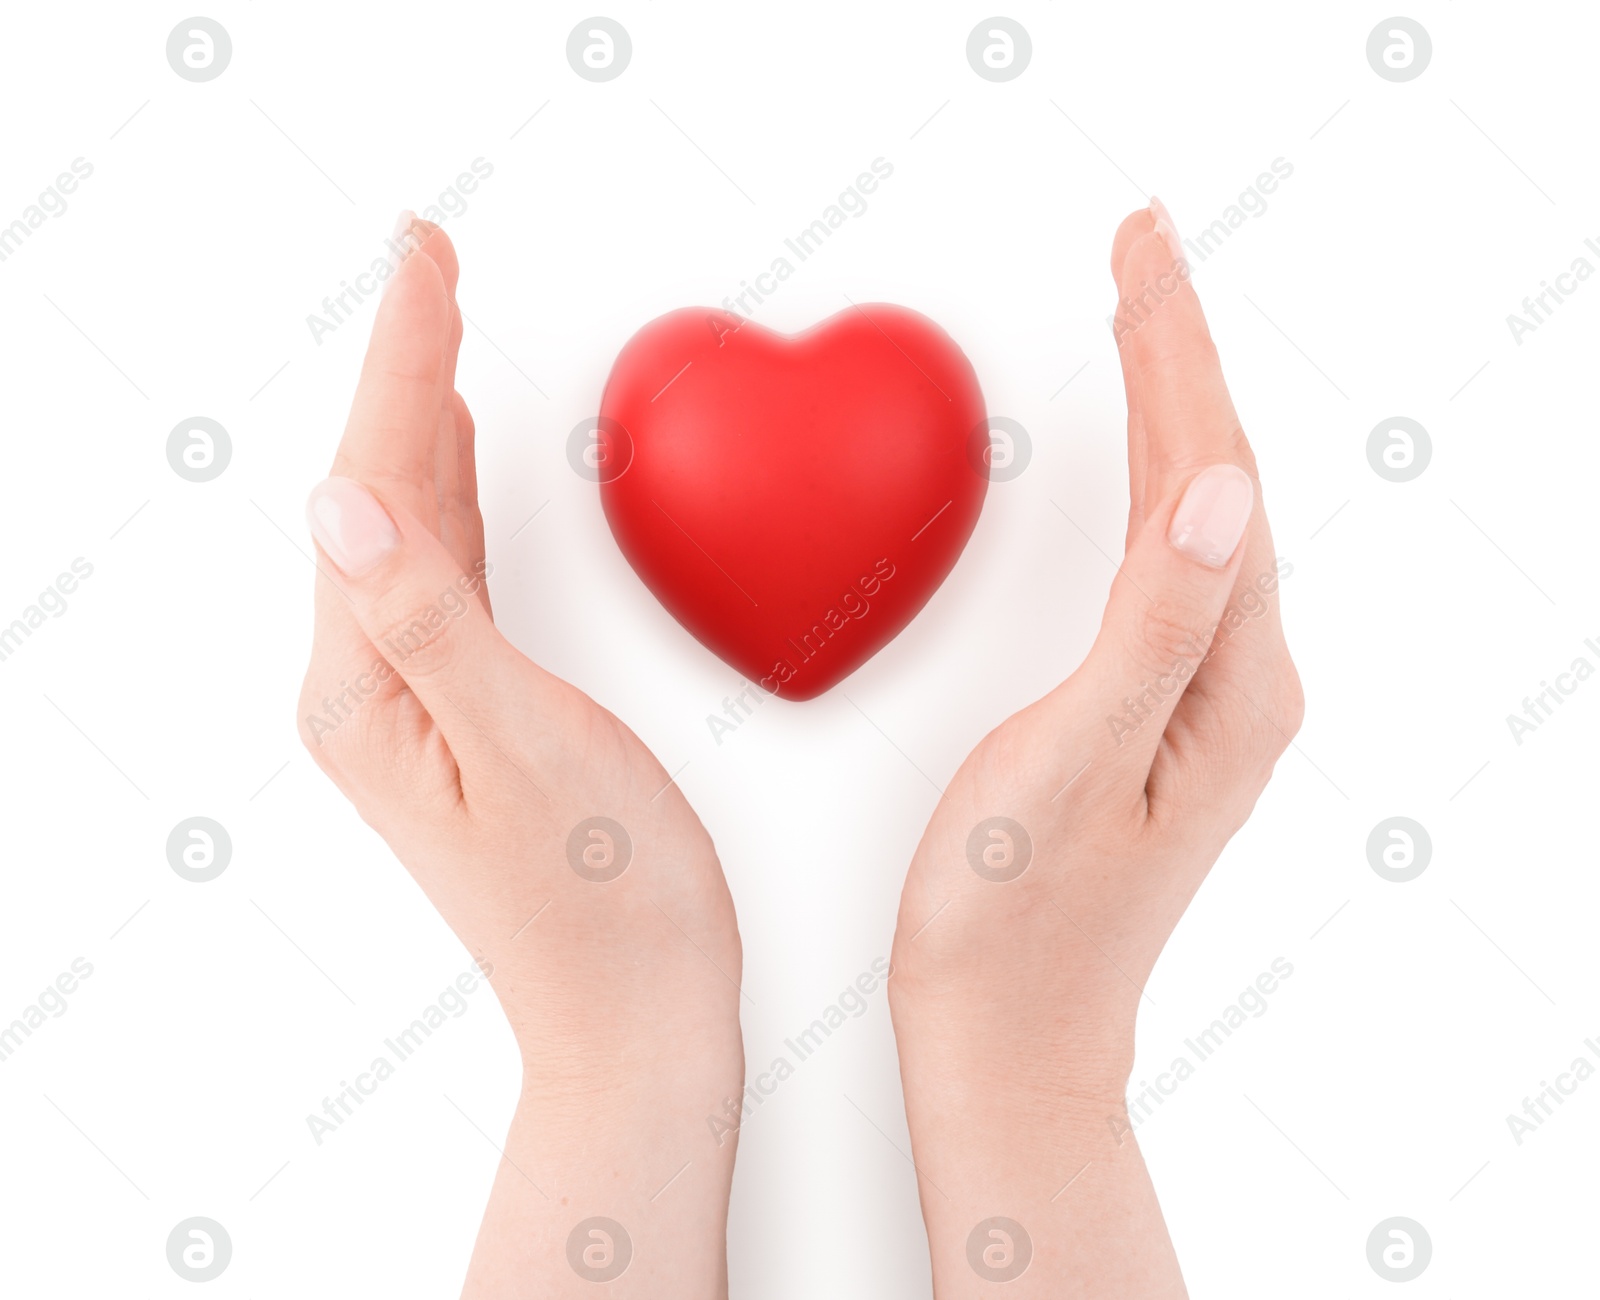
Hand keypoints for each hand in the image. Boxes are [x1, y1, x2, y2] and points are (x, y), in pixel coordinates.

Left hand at [297, 218, 743, 1298]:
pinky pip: (452, 567)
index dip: (403, 358)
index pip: (378, 483)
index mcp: (370, 688)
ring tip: (437, 327)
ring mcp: (420, 699)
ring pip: (413, 520)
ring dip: (424, 414)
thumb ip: (431, 624)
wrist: (636, 1017)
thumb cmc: (603, 902)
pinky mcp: (474, 709)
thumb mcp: (522, 750)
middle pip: (381, 487)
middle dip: (405, 362)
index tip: (426, 259)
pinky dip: (456, 490)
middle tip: (429, 260)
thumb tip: (342, 503)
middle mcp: (375, 686)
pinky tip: (460, 458)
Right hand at [887, 201, 1302, 1297]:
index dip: (1173, 349)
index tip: (1141, 249)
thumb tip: (1222, 487)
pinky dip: (1148, 483)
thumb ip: (1152, 627)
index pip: (1210, 472)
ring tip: (1141, 317)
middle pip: (1218, 477)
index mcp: (1228, 682)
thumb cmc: (1014, 923)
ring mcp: (1202, 699)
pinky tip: (1134, 464)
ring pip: (1196, 513)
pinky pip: (1166, 563)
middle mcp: (1236, 681)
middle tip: (1140, 247)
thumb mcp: (1074, 765)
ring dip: (1169, 405)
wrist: (1006, 1043)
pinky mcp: (1155, 713)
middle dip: (1177, 350)